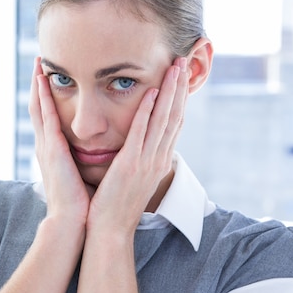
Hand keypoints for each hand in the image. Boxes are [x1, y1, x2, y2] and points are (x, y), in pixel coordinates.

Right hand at [29, 57, 89, 223]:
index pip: (48, 116)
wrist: (72, 222)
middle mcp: (46, 145)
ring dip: (38, 83)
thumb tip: (97, 152)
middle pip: (38, 106)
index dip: (46, 95)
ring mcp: (46, 146)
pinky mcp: (52, 150)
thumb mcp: (81, 175)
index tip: (48, 75)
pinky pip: (47, 116)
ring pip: (39, 106)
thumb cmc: (81, 202)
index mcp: (54, 151)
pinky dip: (45, 97)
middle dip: (37, 83)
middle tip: (38, 60)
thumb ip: (84, 160)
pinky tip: (46, 79)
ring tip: (38, 62)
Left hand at [89, 57, 188, 232]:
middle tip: (184, 60)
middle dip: (180, 87)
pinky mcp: (130, 165)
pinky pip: (141, 133)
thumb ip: (137, 158)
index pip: (173, 123)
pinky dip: (148, 112)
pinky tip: (152, 92)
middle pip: (174, 116)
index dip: (179, 97)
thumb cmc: (114, 205)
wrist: (109, 231)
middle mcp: (157, 159)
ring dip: (170, 92)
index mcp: (157, 161)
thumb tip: (137, 143)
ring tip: (174, 67)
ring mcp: (146, 162)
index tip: (181, 75)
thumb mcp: (132, 177)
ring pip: (162, 120)